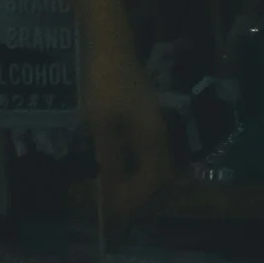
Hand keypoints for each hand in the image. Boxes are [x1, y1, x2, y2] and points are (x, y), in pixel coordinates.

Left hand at [79, 36, 169, 219]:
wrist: (111, 45)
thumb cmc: (105, 84)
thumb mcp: (102, 124)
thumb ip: (110, 158)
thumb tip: (113, 191)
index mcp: (154, 140)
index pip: (153, 182)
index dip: (137, 201)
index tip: (118, 216)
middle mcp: (161, 136)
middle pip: (159, 178)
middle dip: (142, 199)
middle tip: (120, 217)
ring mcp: (155, 127)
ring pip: (154, 167)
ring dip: (139, 186)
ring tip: (119, 201)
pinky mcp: (145, 120)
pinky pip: (146, 154)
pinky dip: (136, 170)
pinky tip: (119, 173)